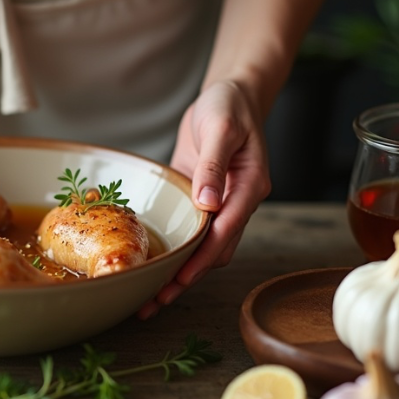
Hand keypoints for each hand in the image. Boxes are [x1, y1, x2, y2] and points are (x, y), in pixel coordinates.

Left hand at [138, 80, 270, 318]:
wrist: (230, 95)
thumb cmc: (228, 106)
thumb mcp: (221, 127)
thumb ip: (214, 164)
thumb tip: (207, 202)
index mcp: (250, 187)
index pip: (227, 230)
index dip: (202, 258)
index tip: (180, 278)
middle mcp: (237, 202)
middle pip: (215, 251)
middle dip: (187, 278)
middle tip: (154, 302)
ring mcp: (220, 204)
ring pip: (202, 249)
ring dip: (179, 273)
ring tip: (148, 298)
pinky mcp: (201, 201)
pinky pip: (191, 233)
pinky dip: (176, 252)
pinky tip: (153, 266)